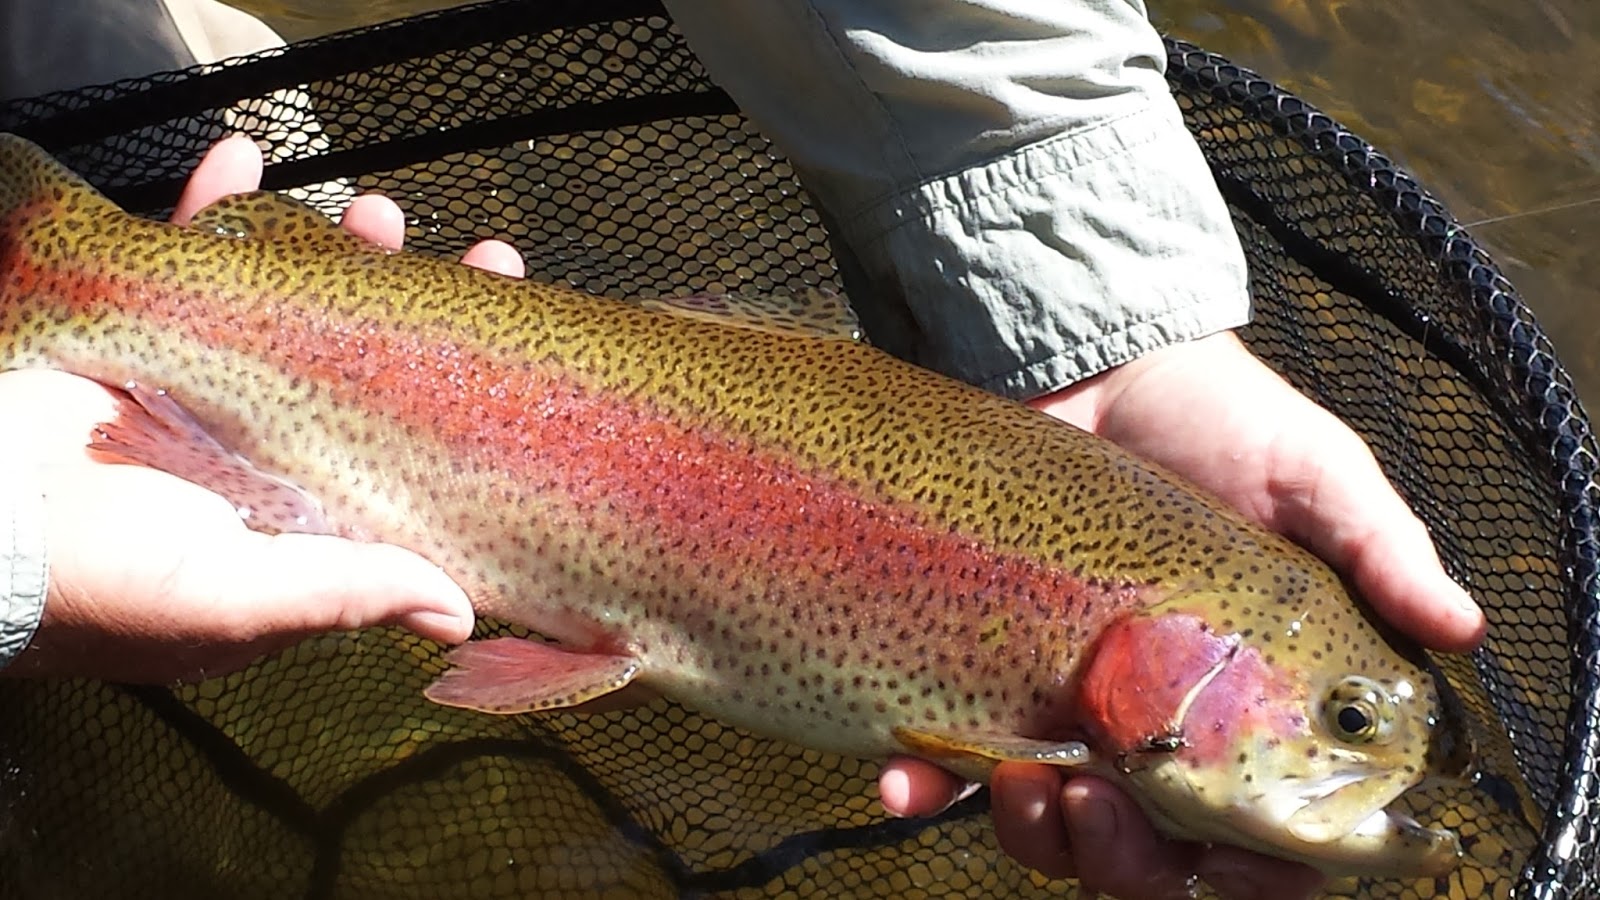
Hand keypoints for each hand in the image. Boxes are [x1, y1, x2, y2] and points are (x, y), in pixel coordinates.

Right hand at [3, 136, 523, 681]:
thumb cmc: (98, 587)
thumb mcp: (230, 604)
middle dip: (420, 308)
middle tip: (482, 256)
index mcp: (307, 509)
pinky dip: (211, 208)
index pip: (409, 443)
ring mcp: (206, 387)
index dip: (466, 392)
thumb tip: (457, 614)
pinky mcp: (136, 337)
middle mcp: (270, 446)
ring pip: (291, 304)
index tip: (514, 337)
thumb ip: (340, 593)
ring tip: (377, 211)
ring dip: (335, 250)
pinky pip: (185, 258)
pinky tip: (239, 163)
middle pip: (366, 363)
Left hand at [880, 332, 1485, 897]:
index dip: (1256, 875)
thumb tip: (1463, 627)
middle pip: (1152, 854)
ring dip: (1035, 842)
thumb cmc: (1216, 417)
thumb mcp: (1313, 474)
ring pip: (1052, 831)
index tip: (1228, 867)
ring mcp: (1067, 702)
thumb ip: (1379, 550)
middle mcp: (1159, 720)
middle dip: (1127, 864)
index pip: (1267, 832)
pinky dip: (921, 792)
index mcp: (1254, 703)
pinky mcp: (981, 666)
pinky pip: (945, 761)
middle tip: (1100, 809)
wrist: (1092, 357)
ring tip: (1025, 787)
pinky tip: (902, 786)